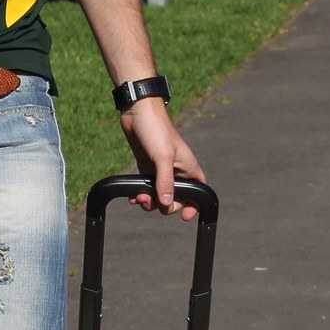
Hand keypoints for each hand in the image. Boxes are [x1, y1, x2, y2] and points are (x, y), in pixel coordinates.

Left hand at [118, 97, 205, 218]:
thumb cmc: (156, 130)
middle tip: (148, 201)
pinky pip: (147, 188)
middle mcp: (177, 171)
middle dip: (163, 205)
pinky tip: (132, 195)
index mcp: (189, 168)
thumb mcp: (162, 158)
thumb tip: (167, 204)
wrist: (138, 112)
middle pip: (175, 199)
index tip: (184, 217)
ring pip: (159, 195)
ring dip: (149, 201)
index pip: (197, 193)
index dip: (193, 206)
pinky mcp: (148, 168)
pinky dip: (141, 194)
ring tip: (138, 197)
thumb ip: (165, 182)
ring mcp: (161, 170)